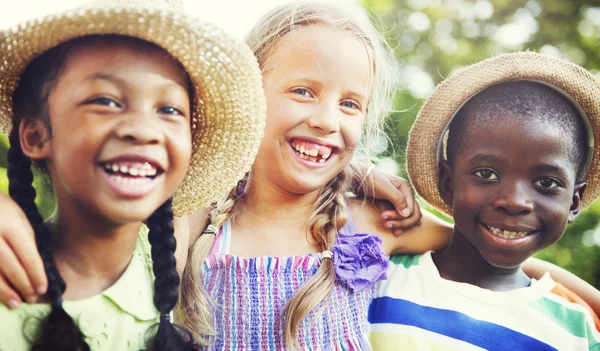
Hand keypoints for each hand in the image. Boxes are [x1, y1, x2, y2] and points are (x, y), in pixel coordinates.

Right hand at [0, 191, 46, 307]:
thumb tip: (37, 263)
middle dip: (24, 285)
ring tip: (17, 303)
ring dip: (6, 291)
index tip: (43, 288)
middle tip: (33, 298)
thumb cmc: (0, 206)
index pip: (28, 255)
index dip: (37, 274)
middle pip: (11, 267)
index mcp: (11, 224)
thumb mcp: (18, 215)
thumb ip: (27, 237)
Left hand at [358, 167, 421, 235]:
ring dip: (401, 225)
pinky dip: (400, 225)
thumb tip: (407, 214)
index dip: (399, 216)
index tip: (382, 216)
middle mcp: (407, 195)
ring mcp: (403, 201)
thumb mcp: (384, 187)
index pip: (411, 210)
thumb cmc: (371, 181)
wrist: (360, 179)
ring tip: (386, 226)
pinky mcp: (397, 206)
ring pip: (411, 218)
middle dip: (401, 222)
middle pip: (414, 215)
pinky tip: (396, 231)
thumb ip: (397, 198)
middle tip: (386, 224)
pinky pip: (404, 219)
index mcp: (406, 188)